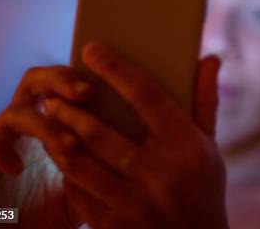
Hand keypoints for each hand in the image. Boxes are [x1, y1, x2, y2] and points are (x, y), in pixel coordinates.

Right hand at [0, 65, 93, 228]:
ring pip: (14, 112)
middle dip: (59, 79)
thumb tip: (139, 147)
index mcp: (50, 126)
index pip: (63, 87)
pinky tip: (16, 168)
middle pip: (34, 81)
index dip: (82, 80)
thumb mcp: (87, 191)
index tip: (107, 86)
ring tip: (70, 146)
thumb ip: (104, 167)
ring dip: (43, 125)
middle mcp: (22, 127)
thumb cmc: (51, 216)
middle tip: (86, 92)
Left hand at [42, 42, 227, 228]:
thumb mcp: (209, 147)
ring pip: (80, 164)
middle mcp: (160, 175)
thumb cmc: (202, 188)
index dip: (116, 69)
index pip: (146, 97)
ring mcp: (134, 205)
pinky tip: (62, 157)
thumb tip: (210, 58)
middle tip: (53, 96)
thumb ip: (205, 101)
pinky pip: (77, 193)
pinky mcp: (112, 227)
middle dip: (70, 111)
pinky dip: (67, 171)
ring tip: (49, 122)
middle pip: (101, 133)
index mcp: (186, 147)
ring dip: (59, 139)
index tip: (91, 50)